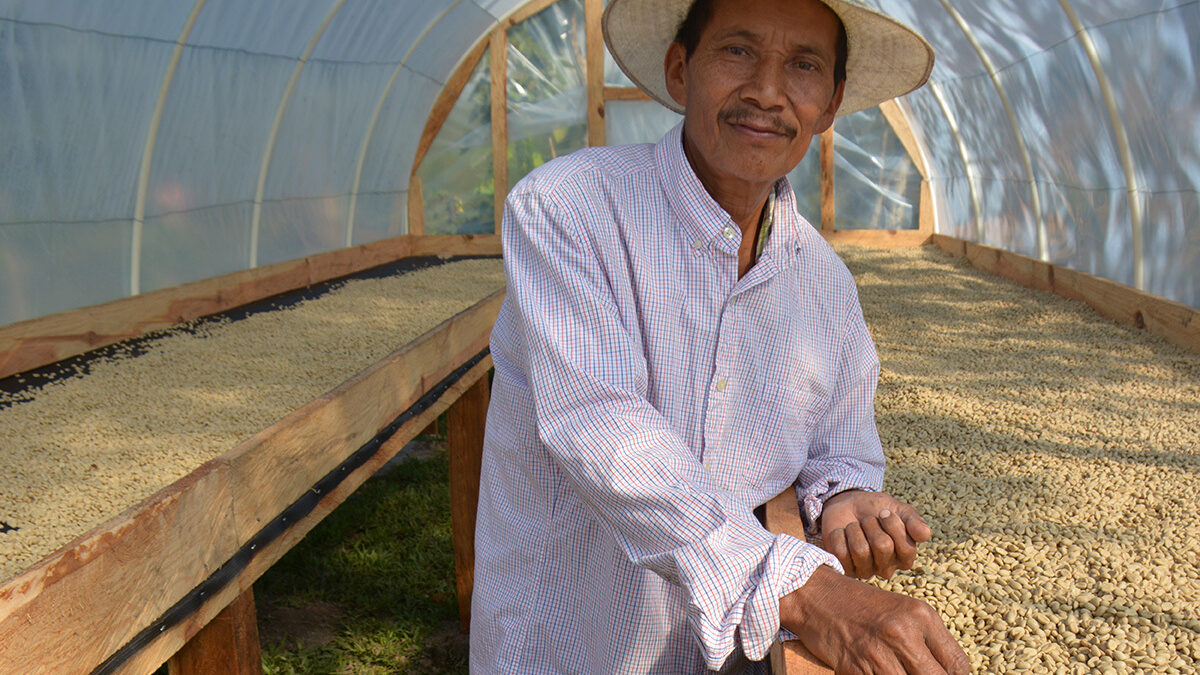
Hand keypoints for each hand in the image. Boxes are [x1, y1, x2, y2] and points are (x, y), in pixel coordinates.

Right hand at [780, 565, 969, 673]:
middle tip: (919, 674)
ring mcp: (877, 652)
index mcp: (920, 616)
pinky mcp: (854, 668)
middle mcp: (901, 633)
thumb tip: (951, 673)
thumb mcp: (903, 611)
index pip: (957, 664)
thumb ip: (928, 640)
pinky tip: (876, 672)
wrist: (817, 595)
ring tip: (894, 670)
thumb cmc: (863, 605)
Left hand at [820, 490, 931, 578]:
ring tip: (854, 526)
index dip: (893, 525)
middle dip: (871, 524)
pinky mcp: (844, 568)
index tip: (884, 512)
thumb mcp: (898, 509)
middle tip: (867, 519)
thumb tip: (925, 534)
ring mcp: (864, 571)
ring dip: (854, 529)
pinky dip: (839, 534)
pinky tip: (842, 532)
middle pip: (883, 547)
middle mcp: (886, 568)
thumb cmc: (876, 509)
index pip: (906, 548)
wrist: (847, 505)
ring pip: (860, 550)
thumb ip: (913, 521)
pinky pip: (841, 552)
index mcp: (905, 557)